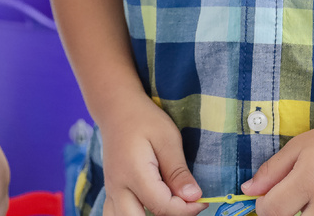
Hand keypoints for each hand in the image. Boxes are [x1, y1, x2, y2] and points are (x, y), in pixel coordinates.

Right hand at [98, 95, 205, 215]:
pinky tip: (147, 207)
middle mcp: (118, 187)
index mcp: (134, 174)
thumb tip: (194, 197)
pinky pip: (115, 214)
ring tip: (167, 205)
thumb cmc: (144, 118)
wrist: (116, 107)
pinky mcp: (111, 190)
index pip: (163, 207)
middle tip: (185, 204)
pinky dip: (131, 215)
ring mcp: (111, 190)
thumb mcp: (168, 138)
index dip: (187, 209)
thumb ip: (178, 171)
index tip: (202, 200)